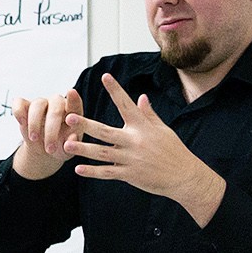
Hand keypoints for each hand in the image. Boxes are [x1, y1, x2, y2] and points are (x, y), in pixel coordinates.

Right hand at [10, 89, 83, 179]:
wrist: (44, 150)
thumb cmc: (61, 146)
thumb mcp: (69, 149)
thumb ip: (73, 143)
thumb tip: (73, 136)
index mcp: (72, 112)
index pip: (74, 103)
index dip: (73, 98)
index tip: (71, 93)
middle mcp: (57, 103)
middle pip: (55, 108)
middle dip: (51, 129)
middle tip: (49, 148)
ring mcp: (41, 103)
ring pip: (37, 105)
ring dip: (34, 123)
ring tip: (34, 139)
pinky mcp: (25, 107)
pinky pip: (19, 103)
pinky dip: (18, 111)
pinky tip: (21, 122)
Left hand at [65, 73, 227, 225]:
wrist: (185, 176)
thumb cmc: (174, 150)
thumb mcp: (163, 129)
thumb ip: (148, 114)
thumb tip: (141, 97)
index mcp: (143, 126)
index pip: (126, 104)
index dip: (115, 90)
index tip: (104, 76)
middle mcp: (135, 140)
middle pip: (105, 131)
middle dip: (86, 124)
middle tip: (69, 117)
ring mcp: (131, 158)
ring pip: (102, 153)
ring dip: (83, 149)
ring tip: (66, 144)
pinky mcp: (130, 174)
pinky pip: (108, 173)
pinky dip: (93, 172)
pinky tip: (78, 169)